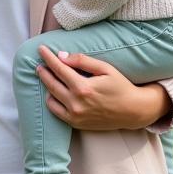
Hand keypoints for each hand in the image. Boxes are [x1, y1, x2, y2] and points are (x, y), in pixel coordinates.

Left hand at [36, 46, 170, 129]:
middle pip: (51, 83)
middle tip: (39, 63)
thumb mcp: (105, 68)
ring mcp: (76, 116)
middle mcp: (77, 103)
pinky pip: (56, 112)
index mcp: (83, 88)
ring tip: (46, 76)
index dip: (48, 57)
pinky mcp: (76, 124)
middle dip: (43, 71)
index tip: (41, 49)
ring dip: (47, 86)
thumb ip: (82, 61)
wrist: (133, 111)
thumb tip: (61, 56)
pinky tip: (54, 92)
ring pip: (51, 98)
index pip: (59, 69)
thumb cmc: (120, 86)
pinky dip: (52, 101)